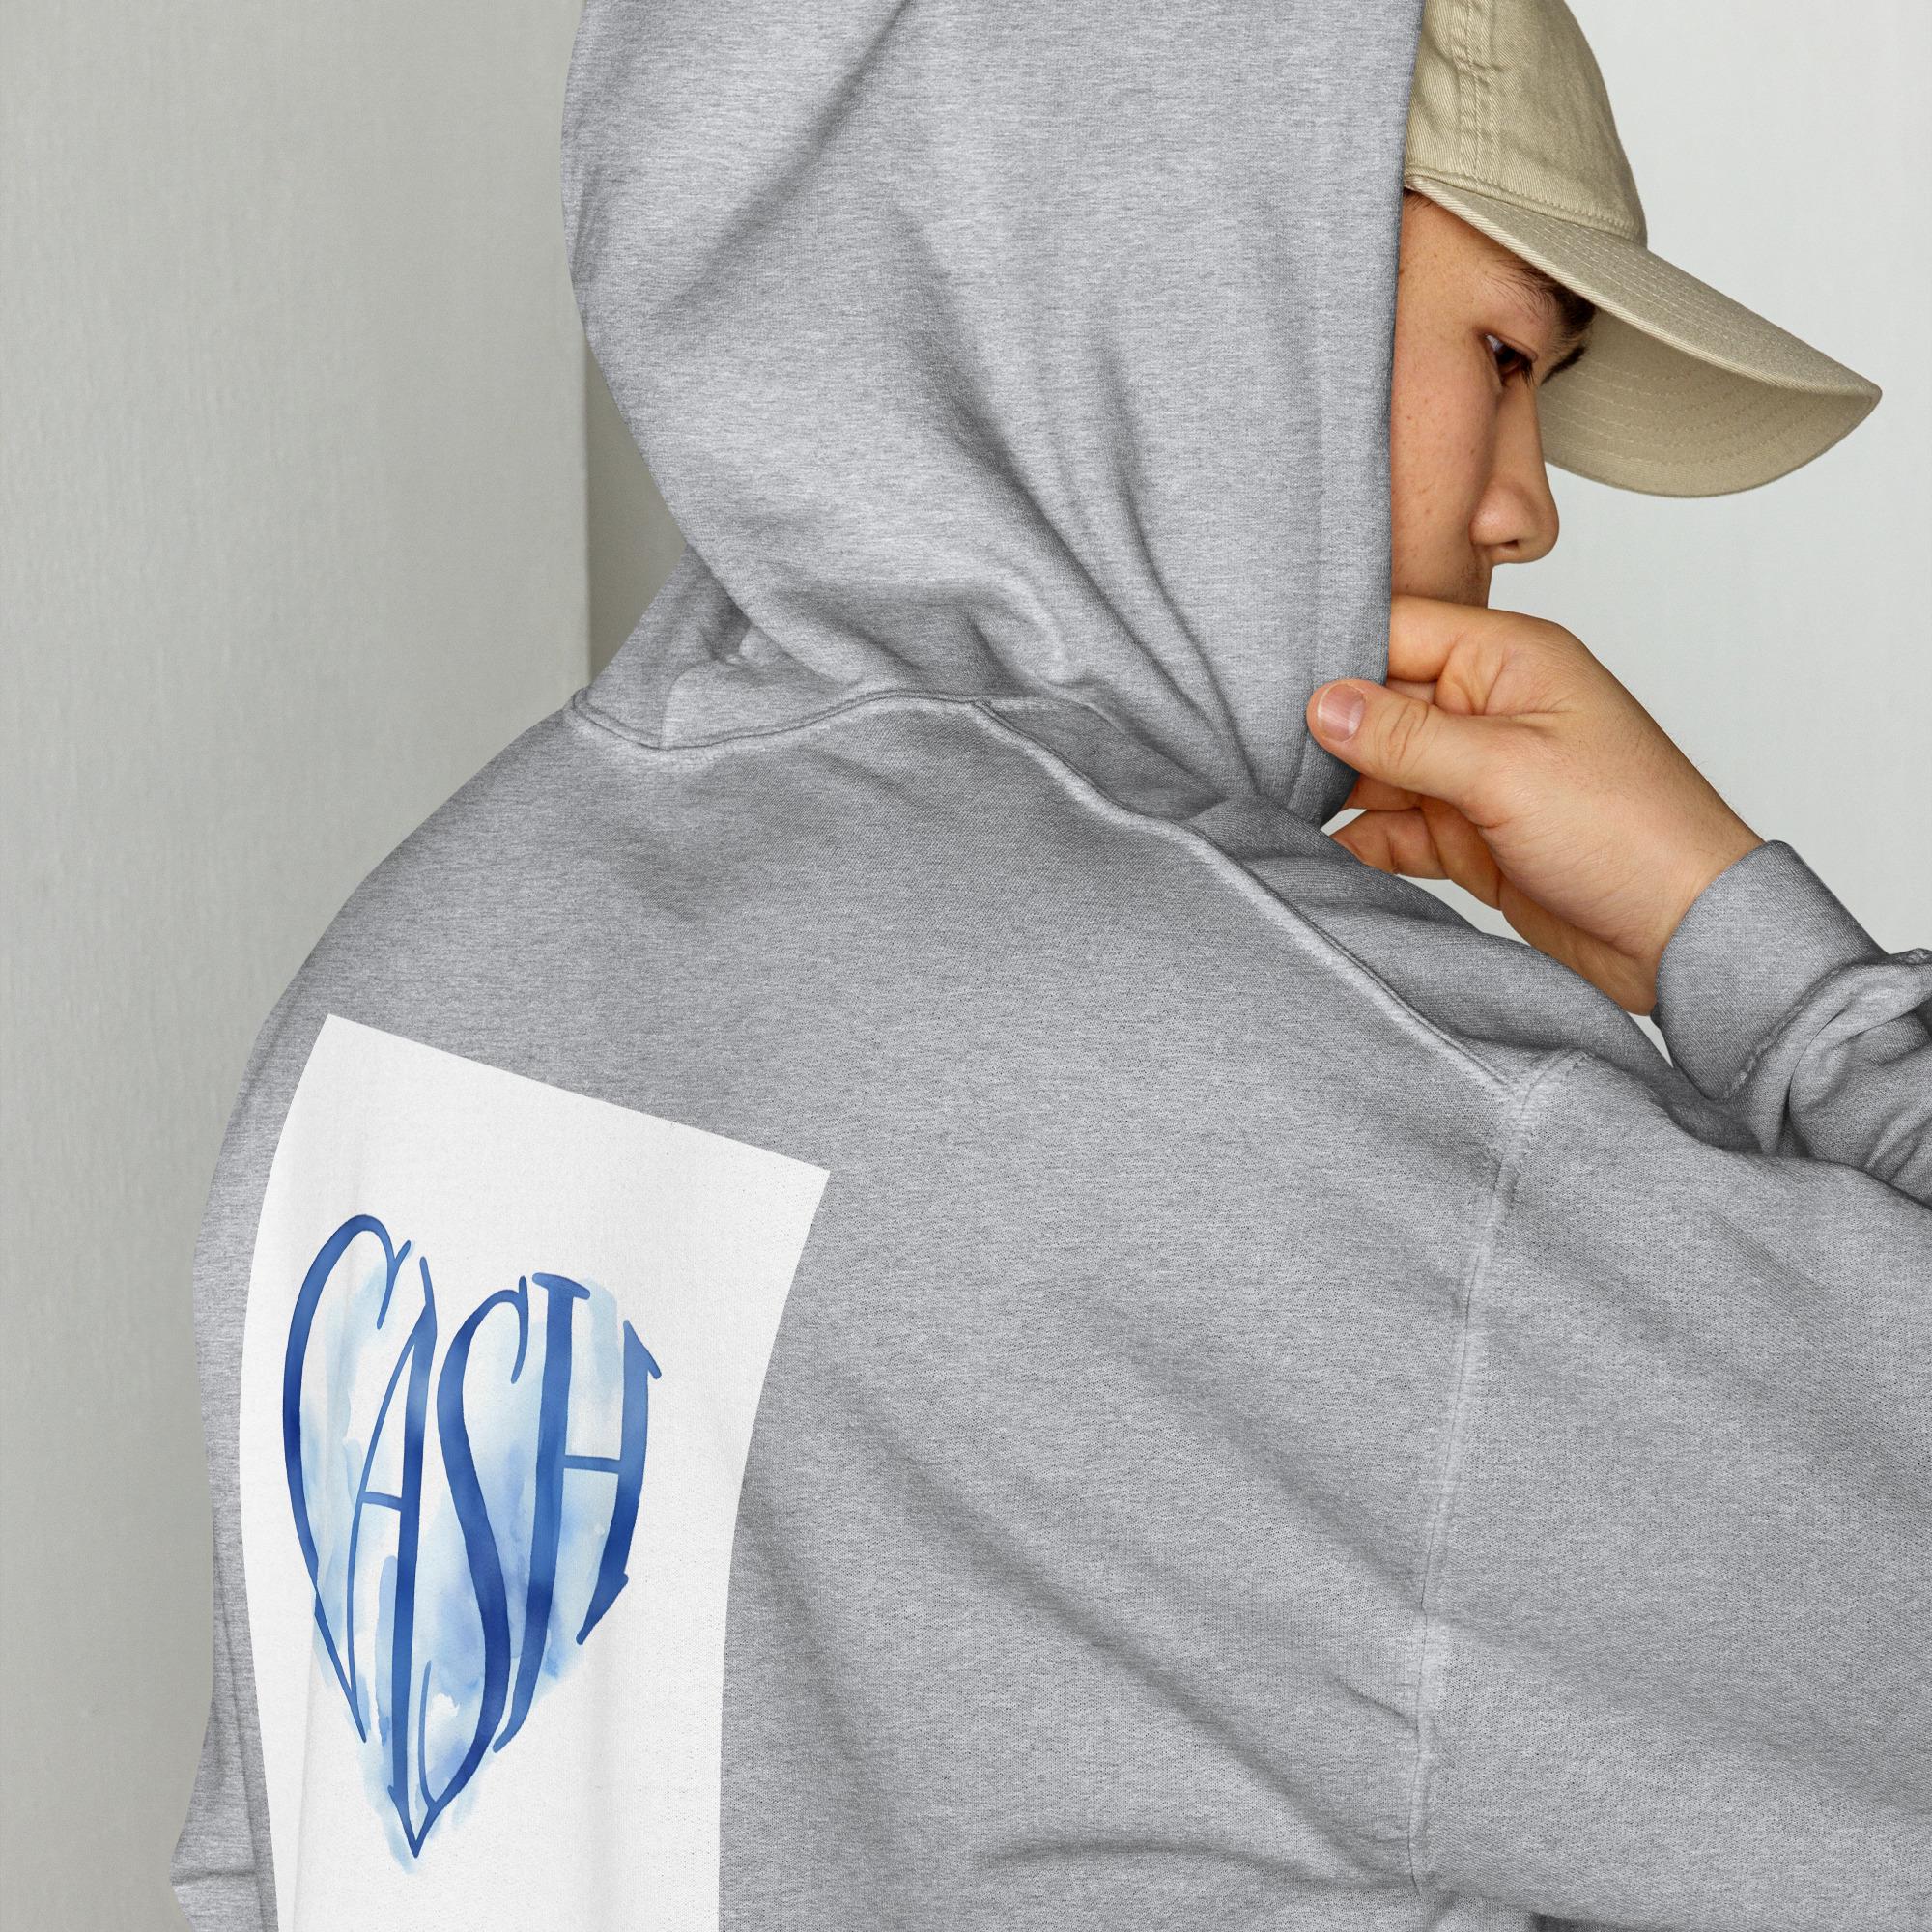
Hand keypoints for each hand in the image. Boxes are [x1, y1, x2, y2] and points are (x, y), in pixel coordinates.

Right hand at [1306, 595, 1763, 1014]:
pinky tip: (1323, 851)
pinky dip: (1360, 840)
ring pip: (1379, 769)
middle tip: (1258, 754)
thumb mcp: (1504, 770)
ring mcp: (1478, 774)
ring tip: (1278, 806)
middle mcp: (1490, 708)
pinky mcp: (1471, 836)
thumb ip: (1405, 735)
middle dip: (1325, 730)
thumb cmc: (1632, 832)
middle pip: (1379, 701)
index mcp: (1510, 661)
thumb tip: (1322, 702)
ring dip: (1336, 790)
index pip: (1399, 630)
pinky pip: (1394, 827)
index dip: (1334, 655)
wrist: (1682, 936)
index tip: (1267, 687)